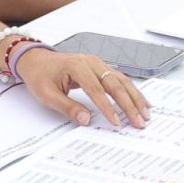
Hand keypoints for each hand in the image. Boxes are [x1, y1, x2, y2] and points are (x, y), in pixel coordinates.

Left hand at [18, 48, 151, 128]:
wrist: (37, 60)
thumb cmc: (41, 76)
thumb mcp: (47, 95)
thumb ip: (67, 107)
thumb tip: (86, 119)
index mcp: (78, 66)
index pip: (96, 90)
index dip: (107, 107)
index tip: (116, 122)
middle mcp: (92, 62)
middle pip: (115, 83)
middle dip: (129, 104)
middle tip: (139, 120)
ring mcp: (99, 63)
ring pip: (122, 80)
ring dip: (135, 97)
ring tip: (146, 113)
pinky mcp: (102, 67)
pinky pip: (120, 79)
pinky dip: (131, 91)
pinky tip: (140, 101)